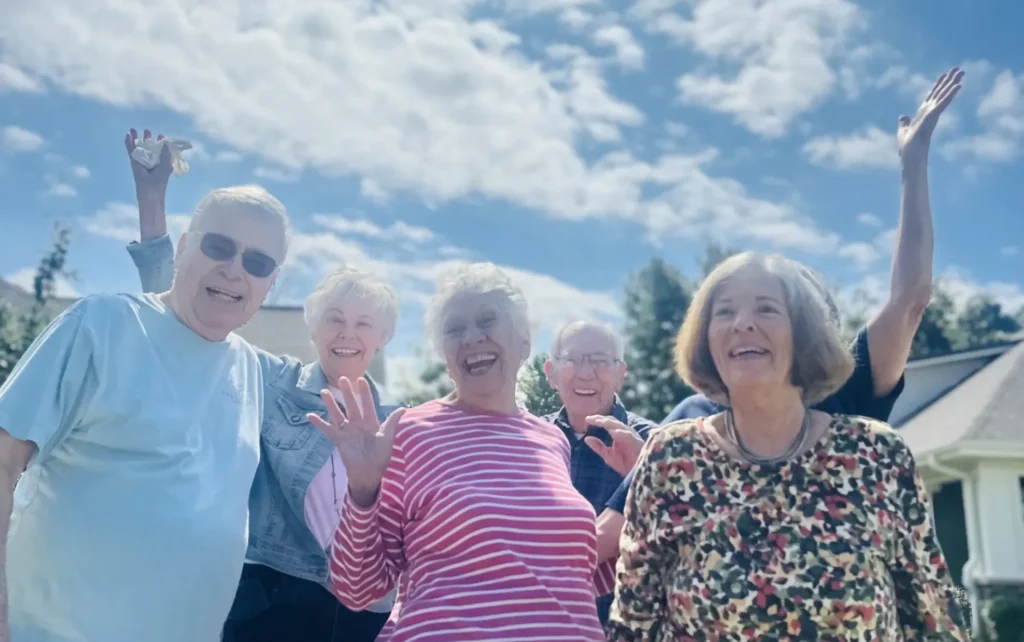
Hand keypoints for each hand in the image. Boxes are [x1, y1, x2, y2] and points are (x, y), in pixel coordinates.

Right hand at [125, 128, 173, 196]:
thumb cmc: (160, 179)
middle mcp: (150, 159)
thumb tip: (166, 142)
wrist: (150, 189)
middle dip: (147, 138)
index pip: (159, 149)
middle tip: (147, 130)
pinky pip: (130, 150)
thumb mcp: (167, 165)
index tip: (161, 135)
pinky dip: (128, 143)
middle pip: (148, 146)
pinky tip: (128, 135)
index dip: (160, 142)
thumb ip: (166, 153)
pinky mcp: (133, 161)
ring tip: (133, 129)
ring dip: (135, 137)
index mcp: (160, 161)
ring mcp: (141, 160)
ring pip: (138, 146)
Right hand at [307, 377, 405, 505]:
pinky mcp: (338, 440)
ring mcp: (347, 431)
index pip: (367, 404)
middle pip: (351, 405)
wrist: (369, 473)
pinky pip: (327, 429)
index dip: (364, 393)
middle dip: (347, 392)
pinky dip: (319, 423)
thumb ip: (392, 423)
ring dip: (331, 404)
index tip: (360, 380)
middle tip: (342, 378)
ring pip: (337, 414)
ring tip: (324, 391)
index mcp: (371, 423)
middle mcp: (358, 424)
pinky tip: (310, 415)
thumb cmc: (381, 457)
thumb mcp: (387, 438)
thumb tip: (403, 409)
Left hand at [583, 415, 643, 476]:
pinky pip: (630, 436)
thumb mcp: (608, 455)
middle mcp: (625, 432)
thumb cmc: (625, 464)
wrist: (637, 475)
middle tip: (590, 418)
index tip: (587, 419)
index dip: (597, 420)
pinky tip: (614, 432)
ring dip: (609, 423)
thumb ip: (598, 446)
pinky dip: (622, 433)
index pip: (607, 423)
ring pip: (620, 426)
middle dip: (601, 419)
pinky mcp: (638, 443)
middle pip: (613, 421)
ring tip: (599, 422)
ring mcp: (632, 437)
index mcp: (618, 434)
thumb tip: (586, 438)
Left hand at [897, 67, 963, 168]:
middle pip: (941, 92)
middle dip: (949, 80)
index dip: (938, 85)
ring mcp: (932, 114)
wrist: (910, 157)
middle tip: (959, 68)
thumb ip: (904, 123)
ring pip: (944, 95)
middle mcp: (930, 112)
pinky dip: (950, 94)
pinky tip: (958, 86)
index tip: (943, 75)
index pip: (932, 96)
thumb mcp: (903, 131)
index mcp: (923, 114)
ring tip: (962, 72)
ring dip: (953, 83)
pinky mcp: (932, 117)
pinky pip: (943, 103)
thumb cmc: (908, 148)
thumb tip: (902, 116)